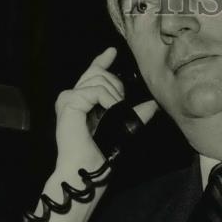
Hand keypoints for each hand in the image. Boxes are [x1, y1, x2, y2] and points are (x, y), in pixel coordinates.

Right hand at [53, 47, 157, 172]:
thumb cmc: (100, 154)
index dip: (102, 61)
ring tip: (115, 113)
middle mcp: (71, 97)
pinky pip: (96, 90)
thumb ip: (134, 114)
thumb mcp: (122, 128)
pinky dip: (109, 100)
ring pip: (100, 80)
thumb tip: (153, 104)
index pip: (91, 74)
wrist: (87, 170)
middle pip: (99, 74)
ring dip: (114, 96)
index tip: (113, 51)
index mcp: (81, 102)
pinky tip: (110, 110)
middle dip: (116, 86)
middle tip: (121, 105)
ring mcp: (68, 98)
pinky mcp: (69, 102)